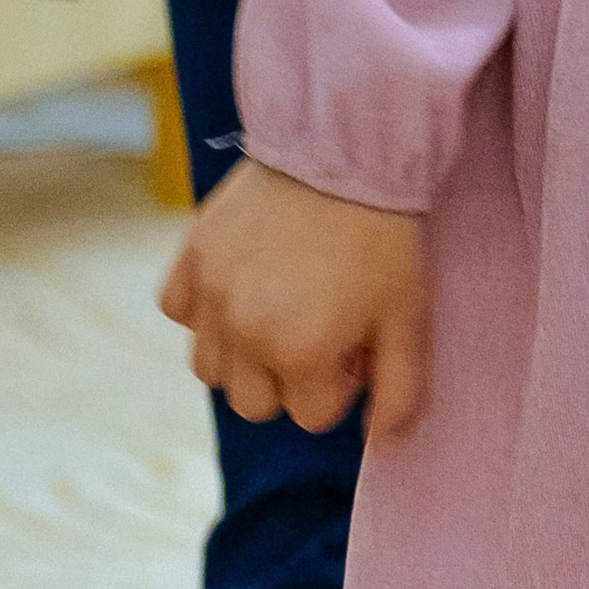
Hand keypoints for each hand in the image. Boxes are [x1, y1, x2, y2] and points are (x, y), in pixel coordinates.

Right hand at [159, 159, 430, 438]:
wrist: (346, 146)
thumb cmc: (383, 234)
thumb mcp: (409, 315)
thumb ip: (400, 391)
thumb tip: (380, 443)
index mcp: (301, 352)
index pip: (310, 416)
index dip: (340, 382)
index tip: (355, 341)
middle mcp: (245, 331)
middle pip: (255, 404)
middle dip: (289, 378)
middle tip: (316, 326)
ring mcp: (211, 293)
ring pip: (210, 368)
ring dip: (242, 353)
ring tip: (278, 308)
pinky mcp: (191, 256)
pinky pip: (179, 310)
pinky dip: (203, 308)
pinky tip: (241, 283)